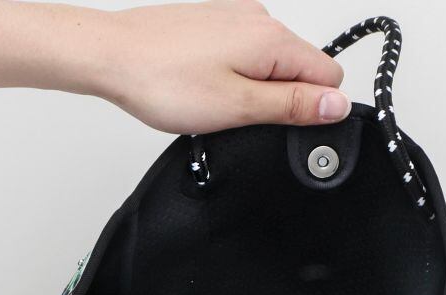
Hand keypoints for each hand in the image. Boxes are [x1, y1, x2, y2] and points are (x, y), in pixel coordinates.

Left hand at [0, 1, 348, 132]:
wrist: (110, 56)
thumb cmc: (161, 80)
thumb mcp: (237, 107)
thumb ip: (292, 106)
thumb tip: (336, 106)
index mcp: (272, 40)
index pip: (329, 76)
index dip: (314, 109)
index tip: (283, 124)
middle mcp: (259, 20)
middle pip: (302, 69)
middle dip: (282, 100)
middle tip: (241, 117)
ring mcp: (236, 18)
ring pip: (272, 65)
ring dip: (256, 90)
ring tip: (217, 101)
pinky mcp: (215, 24)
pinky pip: (246, 55)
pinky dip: (235, 76)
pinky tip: (206, 87)